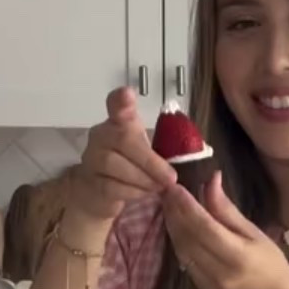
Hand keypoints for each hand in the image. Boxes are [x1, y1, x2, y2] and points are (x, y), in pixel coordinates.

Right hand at [65, 86, 176, 227]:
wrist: (101, 193)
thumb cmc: (130, 166)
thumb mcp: (149, 150)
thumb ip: (166, 143)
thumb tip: (197, 148)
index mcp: (119, 122)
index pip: (116, 103)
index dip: (121, 99)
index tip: (127, 95)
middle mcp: (101, 135)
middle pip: (122, 139)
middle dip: (150, 161)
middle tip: (170, 177)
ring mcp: (92, 158)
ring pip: (114, 164)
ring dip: (142, 178)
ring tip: (158, 187)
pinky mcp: (90, 182)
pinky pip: (111, 186)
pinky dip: (131, 191)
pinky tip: (143, 193)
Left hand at [163, 173, 288, 288]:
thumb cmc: (271, 263)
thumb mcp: (255, 233)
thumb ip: (227, 210)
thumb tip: (211, 180)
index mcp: (237, 256)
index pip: (205, 227)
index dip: (188, 206)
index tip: (176, 187)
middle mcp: (218, 271)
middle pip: (188, 238)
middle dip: (175, 212)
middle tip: (167, 189)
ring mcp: (207, 282)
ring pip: (181, 249)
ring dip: (172, 225)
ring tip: (168, 203)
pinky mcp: (201, 287)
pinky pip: (184, 259)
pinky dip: (178, 239)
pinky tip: (176, 224)